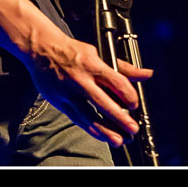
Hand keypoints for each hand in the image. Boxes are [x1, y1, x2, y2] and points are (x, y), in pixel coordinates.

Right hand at [24, 36, 152, 146]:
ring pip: (88, 115)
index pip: (115, 81)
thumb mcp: (98, 53)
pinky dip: (89, 128)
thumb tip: (146, 74)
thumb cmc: (71, 50)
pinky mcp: (59, 101)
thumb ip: (123, 67)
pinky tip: (100, 134)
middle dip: (119, 117)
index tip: (134, 104)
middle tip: (132, 128)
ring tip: (118, 140)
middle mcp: (80, 79)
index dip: (128, 95)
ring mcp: (68, 92)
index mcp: (92, 64)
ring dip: (104, 129)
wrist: (42, 48)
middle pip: (102, 102)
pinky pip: (76, 118)